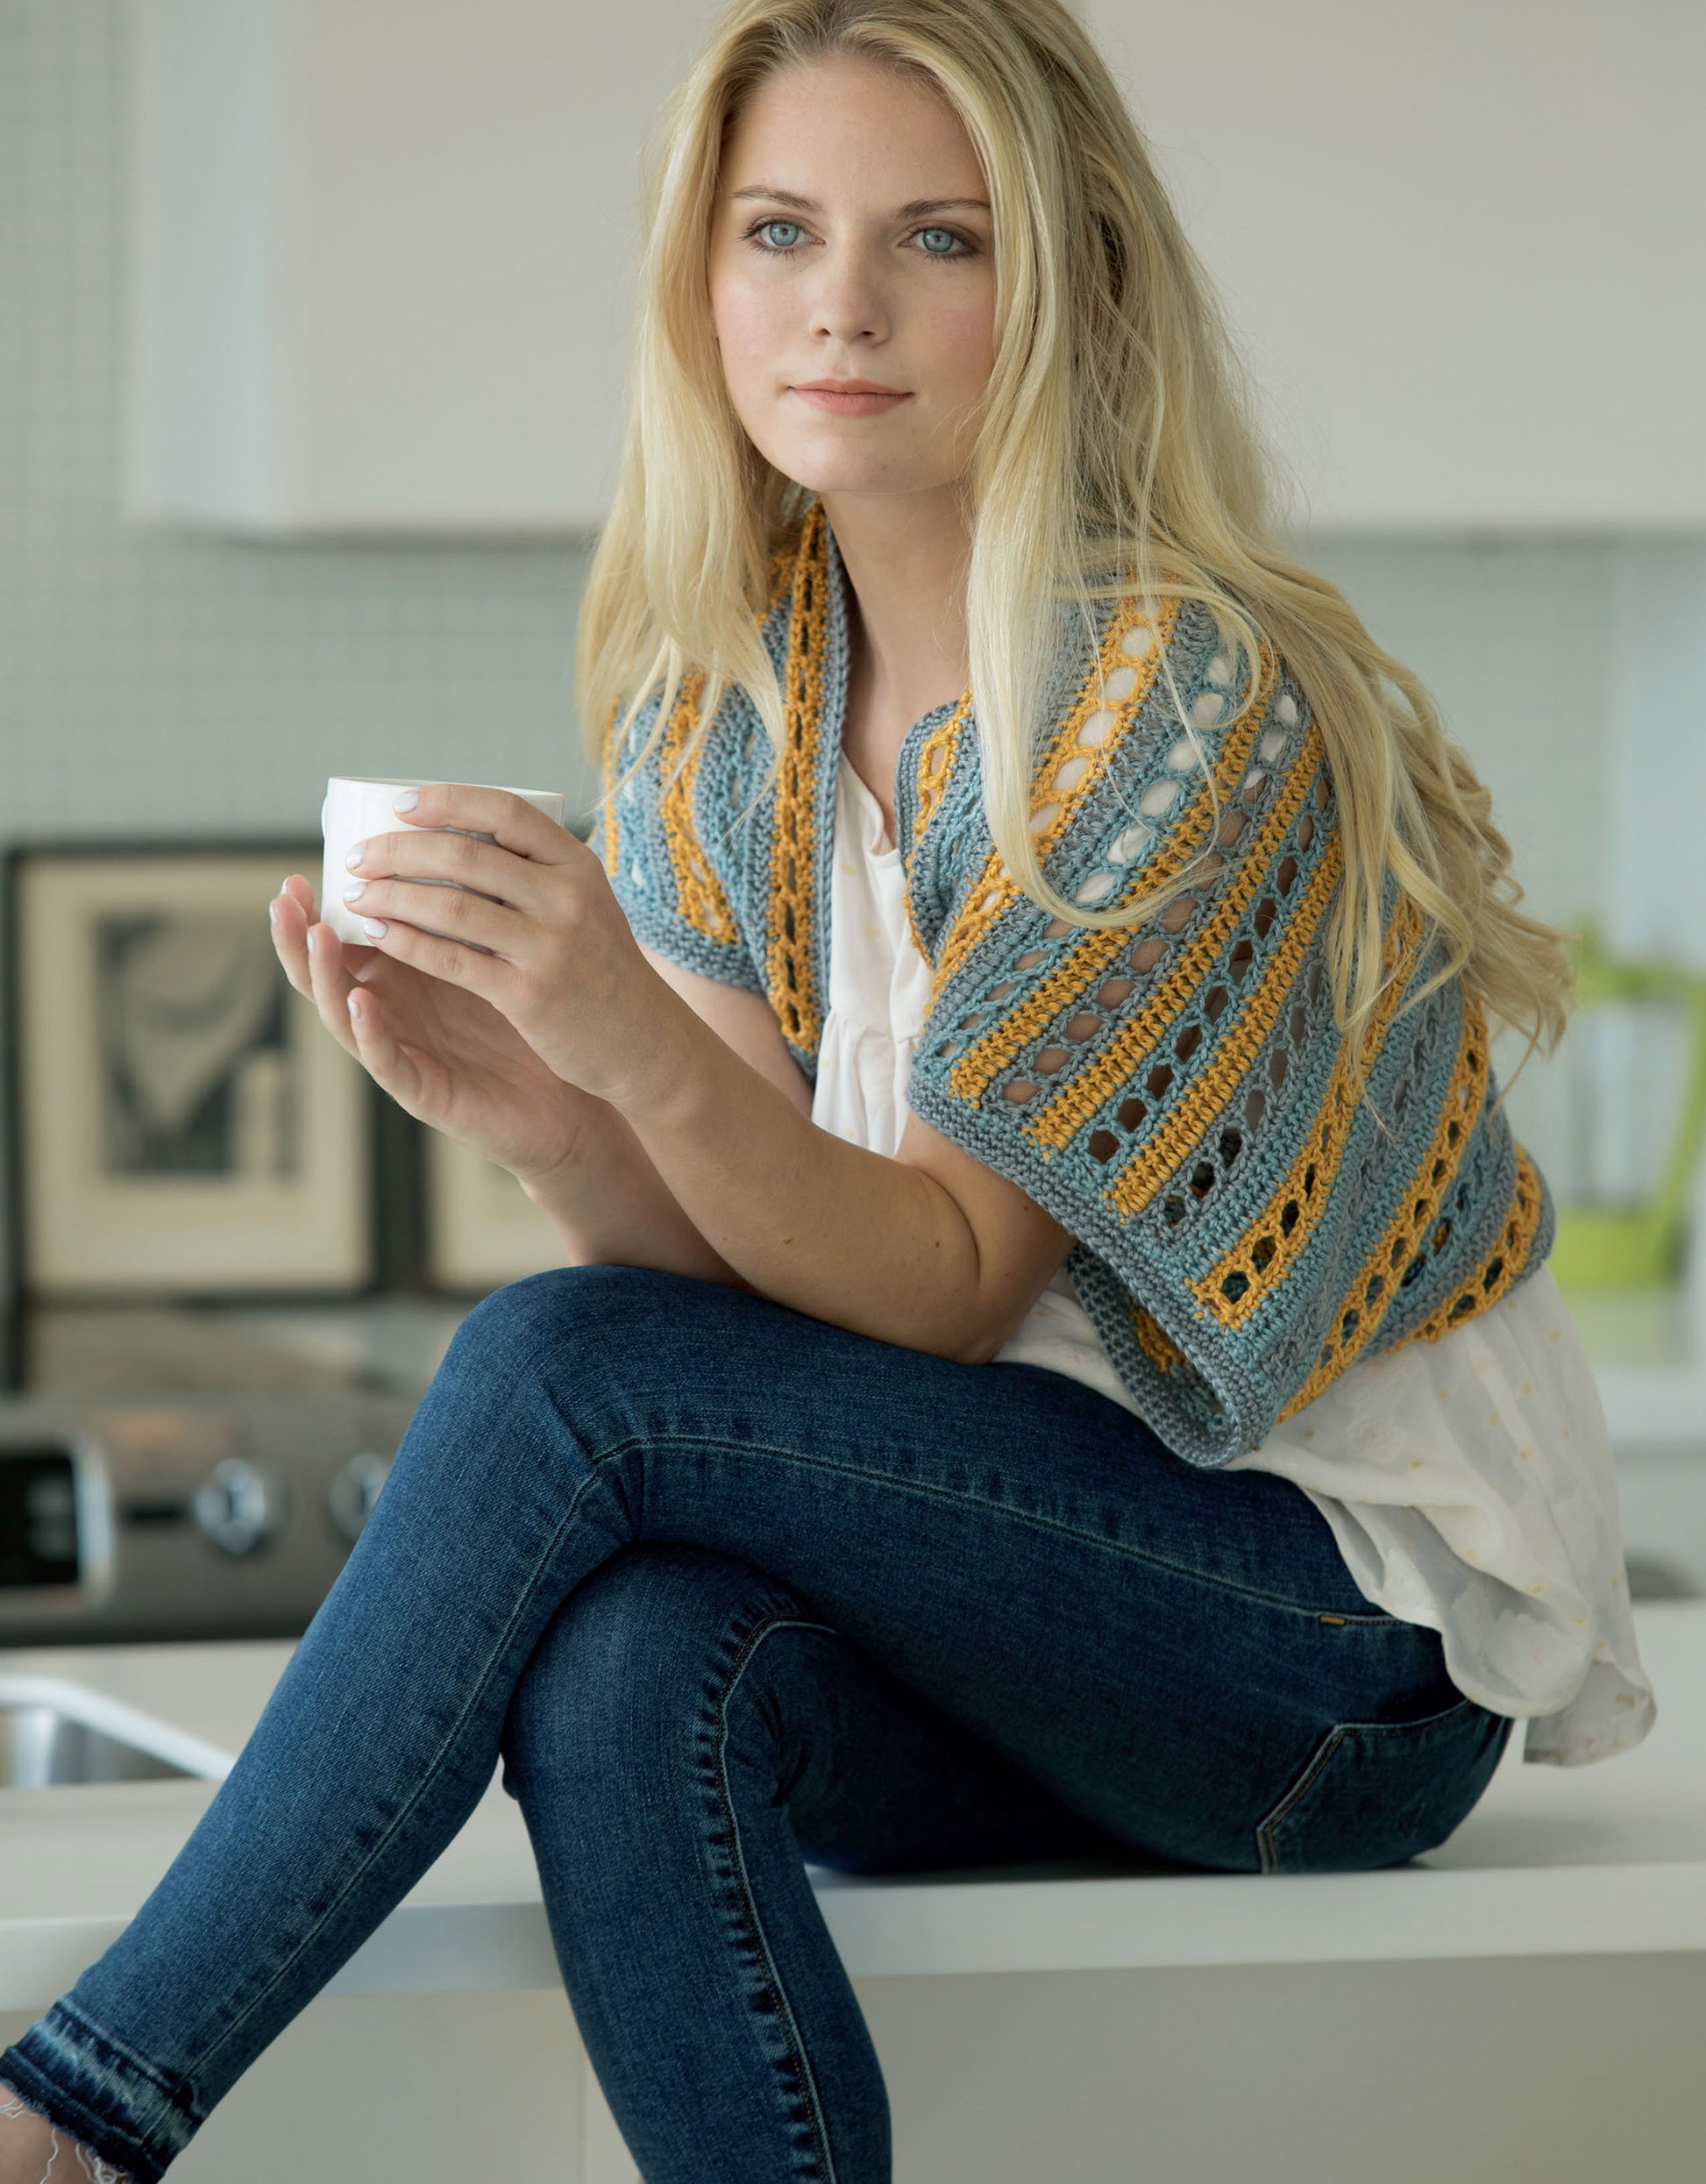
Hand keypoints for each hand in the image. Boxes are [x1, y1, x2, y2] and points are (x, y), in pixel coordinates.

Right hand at [269, 866, 603, 1187]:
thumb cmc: (536, 1022)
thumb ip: (475, 908)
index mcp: (405, 975)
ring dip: (325, 974)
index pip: (346, 936)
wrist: (571, 1101)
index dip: (320, 906)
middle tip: (285, 896)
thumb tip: (471, 829)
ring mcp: (405, 1051)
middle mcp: (393, 1012)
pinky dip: (369, 1032)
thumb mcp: (500, 954)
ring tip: (319, 936)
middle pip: (328, 971)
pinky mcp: (425, 1092)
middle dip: (299, 934)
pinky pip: (388, 1061)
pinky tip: (361, 1002)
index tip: (306, 866)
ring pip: (343, 1014)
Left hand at [320, 783, 687, 1112]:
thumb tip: (453, 838)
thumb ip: (535, 874)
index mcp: (578, 865)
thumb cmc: (602, 969)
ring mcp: (550, 946)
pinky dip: (407, 942)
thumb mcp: (586, 905)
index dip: (448, 801)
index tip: (401, 805)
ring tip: (357, 895)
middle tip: (359, 856)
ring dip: (392, 896)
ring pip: (450, 906)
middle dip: (399, 850)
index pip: (505, 811)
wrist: (646, 1042)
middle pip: (465, 854)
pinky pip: (452, 959)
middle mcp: (567, 898)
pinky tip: (380, 935)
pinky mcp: (529, 995)